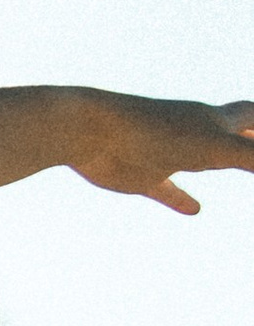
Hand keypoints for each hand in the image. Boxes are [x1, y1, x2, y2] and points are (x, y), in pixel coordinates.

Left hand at [66, 92, 253, 216]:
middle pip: (232, 128)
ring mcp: (168, 153)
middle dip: (253, 131)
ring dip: (222, 162)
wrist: (88, 130)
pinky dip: (182, 198)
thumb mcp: (216, 148)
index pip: (253, 116)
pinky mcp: (141, 176)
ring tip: (238, 168)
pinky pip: (167, 189)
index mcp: (214, 120)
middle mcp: (194, 132)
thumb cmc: (152, 132)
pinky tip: (194, 209)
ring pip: (202, 158)